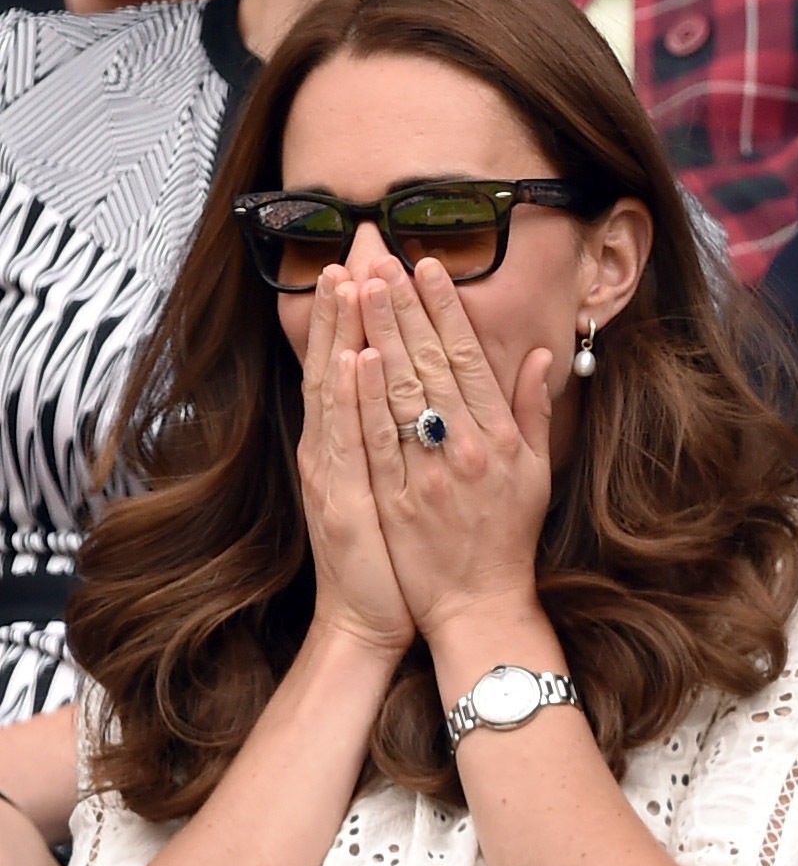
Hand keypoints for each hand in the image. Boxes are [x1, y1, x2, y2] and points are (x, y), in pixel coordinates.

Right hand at [298, 269, 413, 658]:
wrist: (366, 620)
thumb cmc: (388, 554)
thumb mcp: (387, 487)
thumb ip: (392, 435)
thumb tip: (397, 389)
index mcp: (346, 441)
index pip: (350, 363)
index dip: (355, 313)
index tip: (366, 261)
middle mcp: (331, 448)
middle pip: (337, 363)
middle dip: (347, 303)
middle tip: (355, 245)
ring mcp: (333, 472)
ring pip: (337, 392)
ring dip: (342, 334)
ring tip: (348, 279)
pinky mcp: (345, 501)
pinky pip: (352, 442)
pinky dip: (352, 398)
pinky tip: (357, 358)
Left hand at [354, 256, 553, 641]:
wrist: (479, 604)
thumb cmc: (508, 538)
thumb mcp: (536, 475)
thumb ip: (535, 413)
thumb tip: (540, 357)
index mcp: (500, 438)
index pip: (468, 360)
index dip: (447, 310)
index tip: (428, 268)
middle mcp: (466, 449)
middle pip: (430, 365)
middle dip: (404, 308)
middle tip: (382, 261)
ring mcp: (428, 474)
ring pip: (401, 393)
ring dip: (380, 336)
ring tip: (361, 289)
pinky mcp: (396, 501)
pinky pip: (378, 442)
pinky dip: (366, 400)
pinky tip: (355, 359)